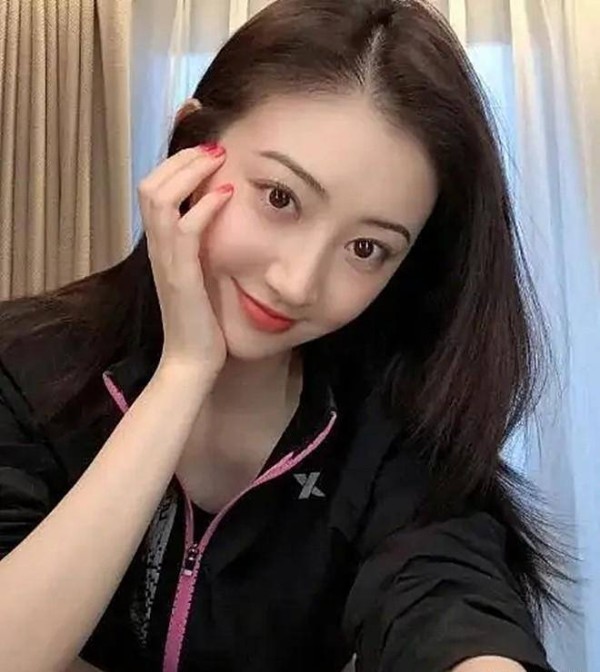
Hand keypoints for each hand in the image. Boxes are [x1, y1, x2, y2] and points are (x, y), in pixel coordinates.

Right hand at [137, 144, 232, 377]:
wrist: (192, 361)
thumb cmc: (201, 321)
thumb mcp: (200, 275)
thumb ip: (202, 249)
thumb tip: (218, 221)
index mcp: (162, 247)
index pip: (154, 190)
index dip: (174, 163)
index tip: (205, 148)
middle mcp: (158, 249)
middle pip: (150, 185)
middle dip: (182, 159)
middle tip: (214, 147)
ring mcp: (167, 262)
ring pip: (160, 200)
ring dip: (190, 173)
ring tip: (218, 158)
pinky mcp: (182, 277)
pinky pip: (186, 231)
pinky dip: (204, 207)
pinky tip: (226, 195)